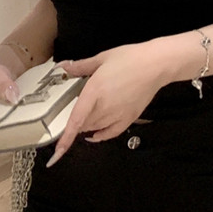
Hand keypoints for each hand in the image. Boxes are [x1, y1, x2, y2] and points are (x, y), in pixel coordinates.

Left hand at [46, 42, 167, 165]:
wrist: (155, 65)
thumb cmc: (130, 58)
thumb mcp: (102, 58)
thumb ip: (81, 66)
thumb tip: (64, 67)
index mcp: (94, 91)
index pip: (75, 121)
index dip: (65, 139)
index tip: (56, 153)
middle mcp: (104, 107)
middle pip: (83, 124)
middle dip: (76, 119)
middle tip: (77, 107)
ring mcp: (117, 115)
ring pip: (94, 129)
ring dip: (87, 124)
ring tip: (88, 113)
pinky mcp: (128, 118)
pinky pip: (110, 133)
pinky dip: (100, 136)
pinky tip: (95, 135)